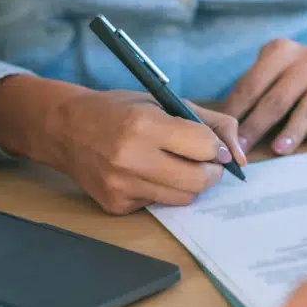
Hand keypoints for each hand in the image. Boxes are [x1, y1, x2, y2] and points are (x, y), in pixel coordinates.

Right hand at [40, 90, 245, 213]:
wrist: (65, 129)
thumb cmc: (119, 111)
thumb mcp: (162, 101)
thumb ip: (209, 122)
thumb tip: (240, 154)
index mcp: (145, 124)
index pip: (204, 147)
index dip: (216, 148)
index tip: (212, 146)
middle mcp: (132, 157)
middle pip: (199, 180)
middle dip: (211, 172)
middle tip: (204, 163)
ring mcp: (122, 185)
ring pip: (183, 198)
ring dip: (190, 184)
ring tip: (175, 166)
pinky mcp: (116, 205)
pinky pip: (158, 205)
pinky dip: (162, 191)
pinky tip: (146, 174)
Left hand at [223, 36, 306, 154]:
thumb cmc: (299, 75)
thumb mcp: (276, 68)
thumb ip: (255, 88)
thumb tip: (225, 125)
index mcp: (280, 52)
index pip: (252, 84)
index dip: (237, 112)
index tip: (225, 135)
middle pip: (277, 98)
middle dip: (257, 126)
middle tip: (243, 149)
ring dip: (292, 131)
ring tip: (279, 150)